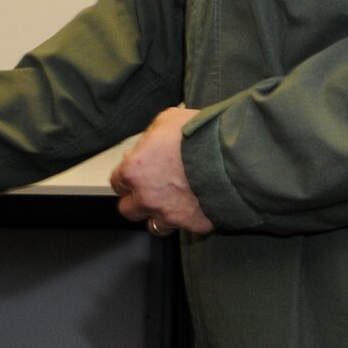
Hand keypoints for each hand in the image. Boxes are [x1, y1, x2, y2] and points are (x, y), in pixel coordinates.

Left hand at [109, 106, 212, 237]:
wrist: (230, 156)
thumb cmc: (198, 135)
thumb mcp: (167, 120)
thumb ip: (152, 135)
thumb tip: (150, 141)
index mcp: (134, 171)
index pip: (117, 182)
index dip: (127, 177)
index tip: (136, 174)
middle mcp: (146, 197)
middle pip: (128, 209)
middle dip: (137, 200)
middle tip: (150, 191)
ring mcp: (168, 214)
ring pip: (154, 226)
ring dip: (160, 215)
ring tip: (173, 204)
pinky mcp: (192, 225)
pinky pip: (186, 228)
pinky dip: (189, 220)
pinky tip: (197, 207)